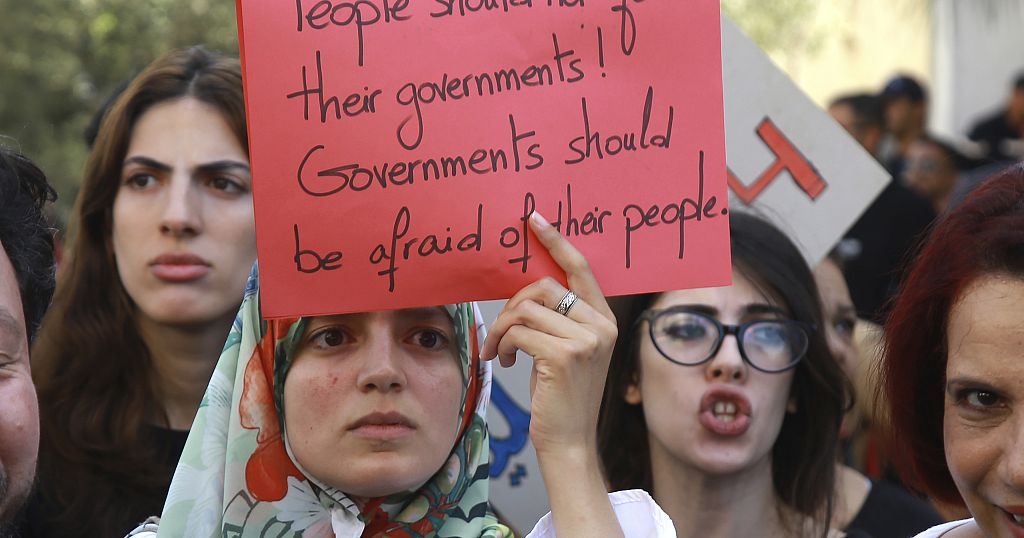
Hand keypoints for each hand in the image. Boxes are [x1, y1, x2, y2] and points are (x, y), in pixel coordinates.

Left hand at [480, 211, 616, 457]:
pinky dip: (502, 344)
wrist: (569, 443)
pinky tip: (504, 363)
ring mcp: (585, 341)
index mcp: (604, 320)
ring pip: (525, 309)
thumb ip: (559, 320)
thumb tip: (524, 288)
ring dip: (502, 329)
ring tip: (499, 352)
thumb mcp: (569, 352)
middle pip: (542, 286)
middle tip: (502, 332)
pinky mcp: (563, 356)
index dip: (556, 241)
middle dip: (512, 305)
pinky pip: (518, 331)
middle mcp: (601, 326)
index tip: (533, 219)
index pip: (580, 268)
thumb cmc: (561, 398)